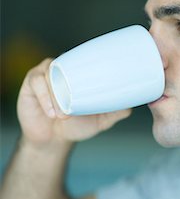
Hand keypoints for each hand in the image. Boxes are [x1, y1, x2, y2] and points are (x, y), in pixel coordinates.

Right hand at [17, 58, 131, 144]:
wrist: (53, 140)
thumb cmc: (76, 125)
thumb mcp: (99, 120)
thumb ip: (114, 113)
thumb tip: (131, 107)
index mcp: (78, 73)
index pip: (84, 59)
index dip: (89, 58)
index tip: (97, 70)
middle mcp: (62, 70)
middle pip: (67, 64)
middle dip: (72, 81)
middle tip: (76, 102)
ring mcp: (45, 75)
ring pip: (51, 74)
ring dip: (57, 94)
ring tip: (62, 114)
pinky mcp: (30, 84)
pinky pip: (36, 83)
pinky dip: (45, 97)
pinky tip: (51, 112)